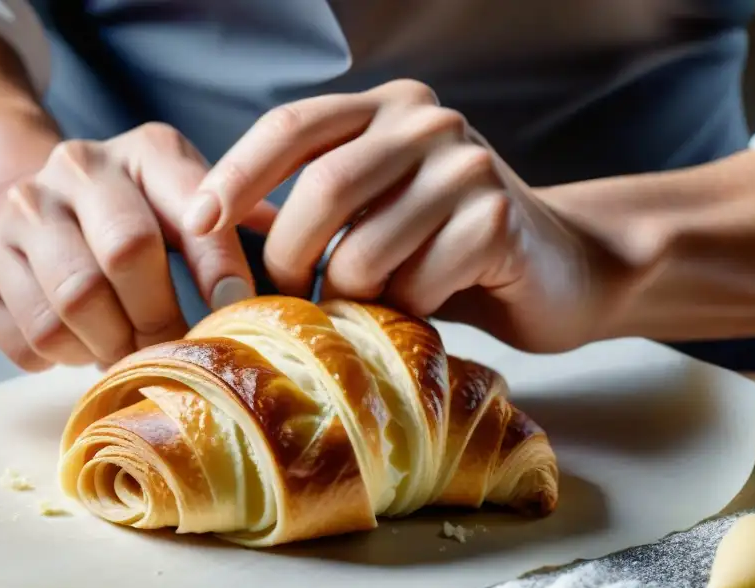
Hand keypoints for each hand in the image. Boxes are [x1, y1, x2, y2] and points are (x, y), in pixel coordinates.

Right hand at [0, 123, 277, 370]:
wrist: (26, 203)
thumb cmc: (135, 215)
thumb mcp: (189, 202)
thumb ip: (240, 231)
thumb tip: (298, 277)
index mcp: (145, 150)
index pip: (191, 208)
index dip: (218, 266)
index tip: (235, 312)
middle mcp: (76, 167)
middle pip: (125, 255)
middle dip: (159, 319)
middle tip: (175, 353)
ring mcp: (19, 214)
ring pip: (72, 303)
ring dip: (109, 345)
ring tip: (126, 354)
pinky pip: (27, 337)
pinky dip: (62, 359)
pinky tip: (79, 347)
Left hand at [184, 79, 616, 352]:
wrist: (560, 268)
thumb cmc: (448, 249)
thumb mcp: (376, 212)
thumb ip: (312, 204)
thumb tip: (214, 222)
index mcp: (385, 109)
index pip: (293, 126)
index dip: (235, 174)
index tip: (193, 225)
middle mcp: (426, 121)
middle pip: (324, 188)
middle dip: (292, 259)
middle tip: (290, 301)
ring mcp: (467, 164)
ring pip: (365, 248)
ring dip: (354, 298)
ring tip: (373, 308)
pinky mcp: (498, 218)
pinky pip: (416, 284)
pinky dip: (407, 311)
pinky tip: (428, 307)